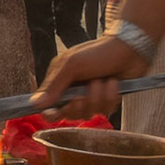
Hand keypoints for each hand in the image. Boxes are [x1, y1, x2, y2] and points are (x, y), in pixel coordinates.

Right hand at [34, 35, 149, 118]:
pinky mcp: (107, 101)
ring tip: (103, 80)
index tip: (60, 110)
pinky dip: (111, 97)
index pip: (47, 107)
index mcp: (60, 81)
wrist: (129, 50)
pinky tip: (113, 83)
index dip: (51, 113)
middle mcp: (73, 92)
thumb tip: (35, 104)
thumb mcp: (72, 65)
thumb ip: (54, 86)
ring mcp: (91, 97)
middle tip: (84, 91)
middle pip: (69, 114)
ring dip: (98, 96)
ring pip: (89, 113)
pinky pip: (106, 111)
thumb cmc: (98, 52)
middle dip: (80, 103)